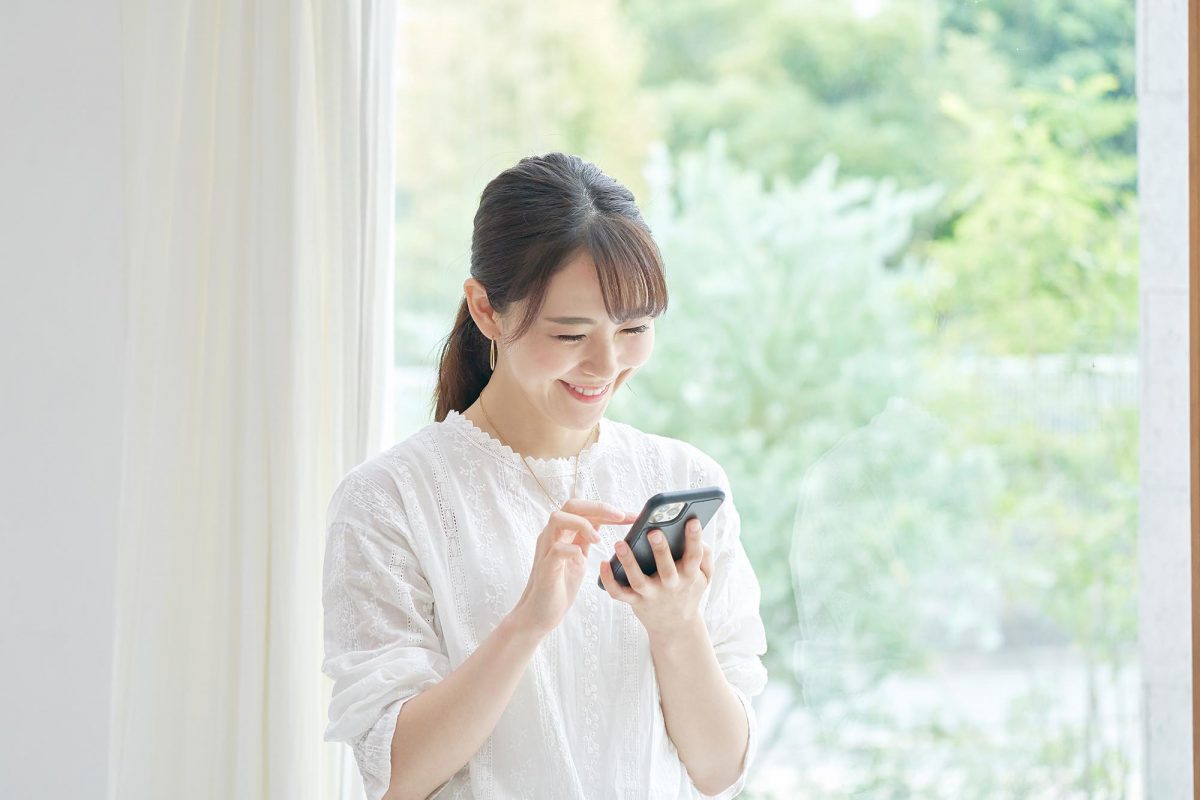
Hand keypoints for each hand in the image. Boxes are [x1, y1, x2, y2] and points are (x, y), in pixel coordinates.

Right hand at [510, 498, 638, 637]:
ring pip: (558, 518)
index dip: (608, 509)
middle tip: (620, 517)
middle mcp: (552, 535)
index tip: (631, 516)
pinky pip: (557, 549)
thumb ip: (585, 538)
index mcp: (562, 532)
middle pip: (571, 505)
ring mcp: (547, 549)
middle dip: (598, 507)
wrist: (541, 612)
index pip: (583, 509)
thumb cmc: (560, 585)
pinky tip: (582, 556)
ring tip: (598, 540)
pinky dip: (572, 548)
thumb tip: (601, 520)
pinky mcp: (546, 567)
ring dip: (582, 523)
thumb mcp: (579, 557)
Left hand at [598, 517, 712, 638]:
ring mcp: (652, 594)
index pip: (694, 556)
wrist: (675, 627)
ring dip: (629, 562)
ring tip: (620, 543)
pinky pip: (619, 593)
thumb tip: (698, 533)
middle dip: (661, 550)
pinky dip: (609, 580)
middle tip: (653, 531)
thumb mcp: (704, 577)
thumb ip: (705, 556)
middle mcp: (671, 586)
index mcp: (689, 576)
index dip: (694, 539)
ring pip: (638, 580)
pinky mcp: (635, 601)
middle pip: (666, 569)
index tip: (692, 520)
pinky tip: (603, 563)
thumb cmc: (688, 591)